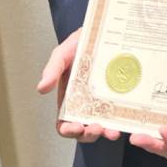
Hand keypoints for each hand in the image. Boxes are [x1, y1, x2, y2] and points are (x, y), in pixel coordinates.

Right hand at [37, 28, 120, 143]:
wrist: (102, 31)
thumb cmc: (79, 44)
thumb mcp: (63, 54)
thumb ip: (52, 70)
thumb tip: (41, 89)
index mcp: (68, 99)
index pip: (64, 123)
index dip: (68, 130)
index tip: (77, 127)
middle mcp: (84, 104)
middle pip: (84, 130)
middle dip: (89, 135)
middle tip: (98, 128)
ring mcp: (102, 102)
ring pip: (102, 126)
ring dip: (106, 133)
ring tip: (113, 131)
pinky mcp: (117, 97)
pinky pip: (119, 114)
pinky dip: (120, 122)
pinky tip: (125, 122)